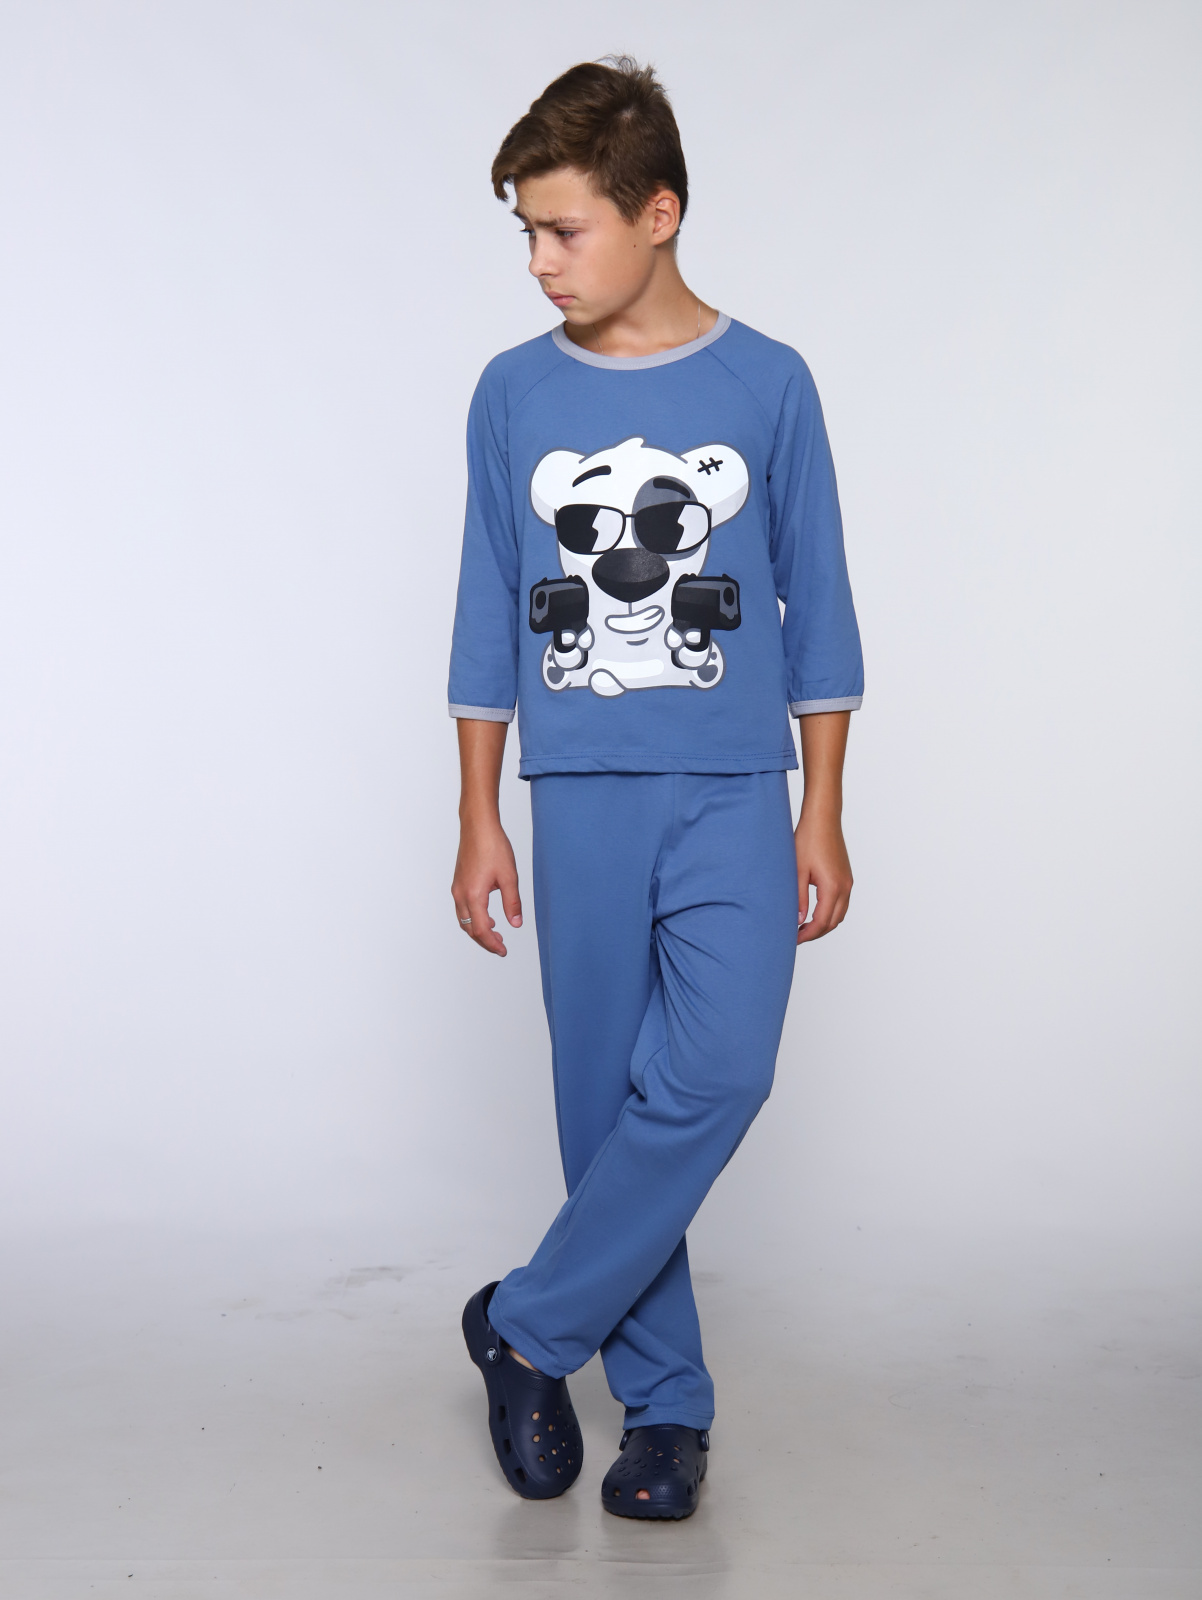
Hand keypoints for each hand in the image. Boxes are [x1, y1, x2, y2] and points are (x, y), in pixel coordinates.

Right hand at [452, 815, 522, 956]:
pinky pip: (462, 909)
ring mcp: (457, 888)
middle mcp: (461, 895)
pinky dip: (473, 918)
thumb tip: (515, 924)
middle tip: (500, 947)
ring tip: (495, 933)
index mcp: (474, 895)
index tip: (503, 951)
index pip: (482, 930)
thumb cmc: (493, 846)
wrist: (478, 826)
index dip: (492, 944)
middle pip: (470, 929)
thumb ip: (512, 903)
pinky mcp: (458, 882)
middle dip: (484, 941)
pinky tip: (488, 915)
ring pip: (464, 920)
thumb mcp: (509, 877)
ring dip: (478, 930)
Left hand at [795, 811, 852, 943]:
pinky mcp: (846, 877)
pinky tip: (814, 912)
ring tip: (803, 926)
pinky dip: (830, 912)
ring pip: (839, 914)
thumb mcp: (797, 872)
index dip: (808, 935)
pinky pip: (841, 903)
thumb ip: (799, 899)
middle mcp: (845, 887)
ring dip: (824, 924)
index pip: (822, 922)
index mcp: (833, 887)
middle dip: (816, 933)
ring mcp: (848, 882)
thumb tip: (799, 921)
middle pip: (834, 922)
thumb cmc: (808, 840)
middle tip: (796, 936)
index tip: (794, 939)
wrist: (823, 819)